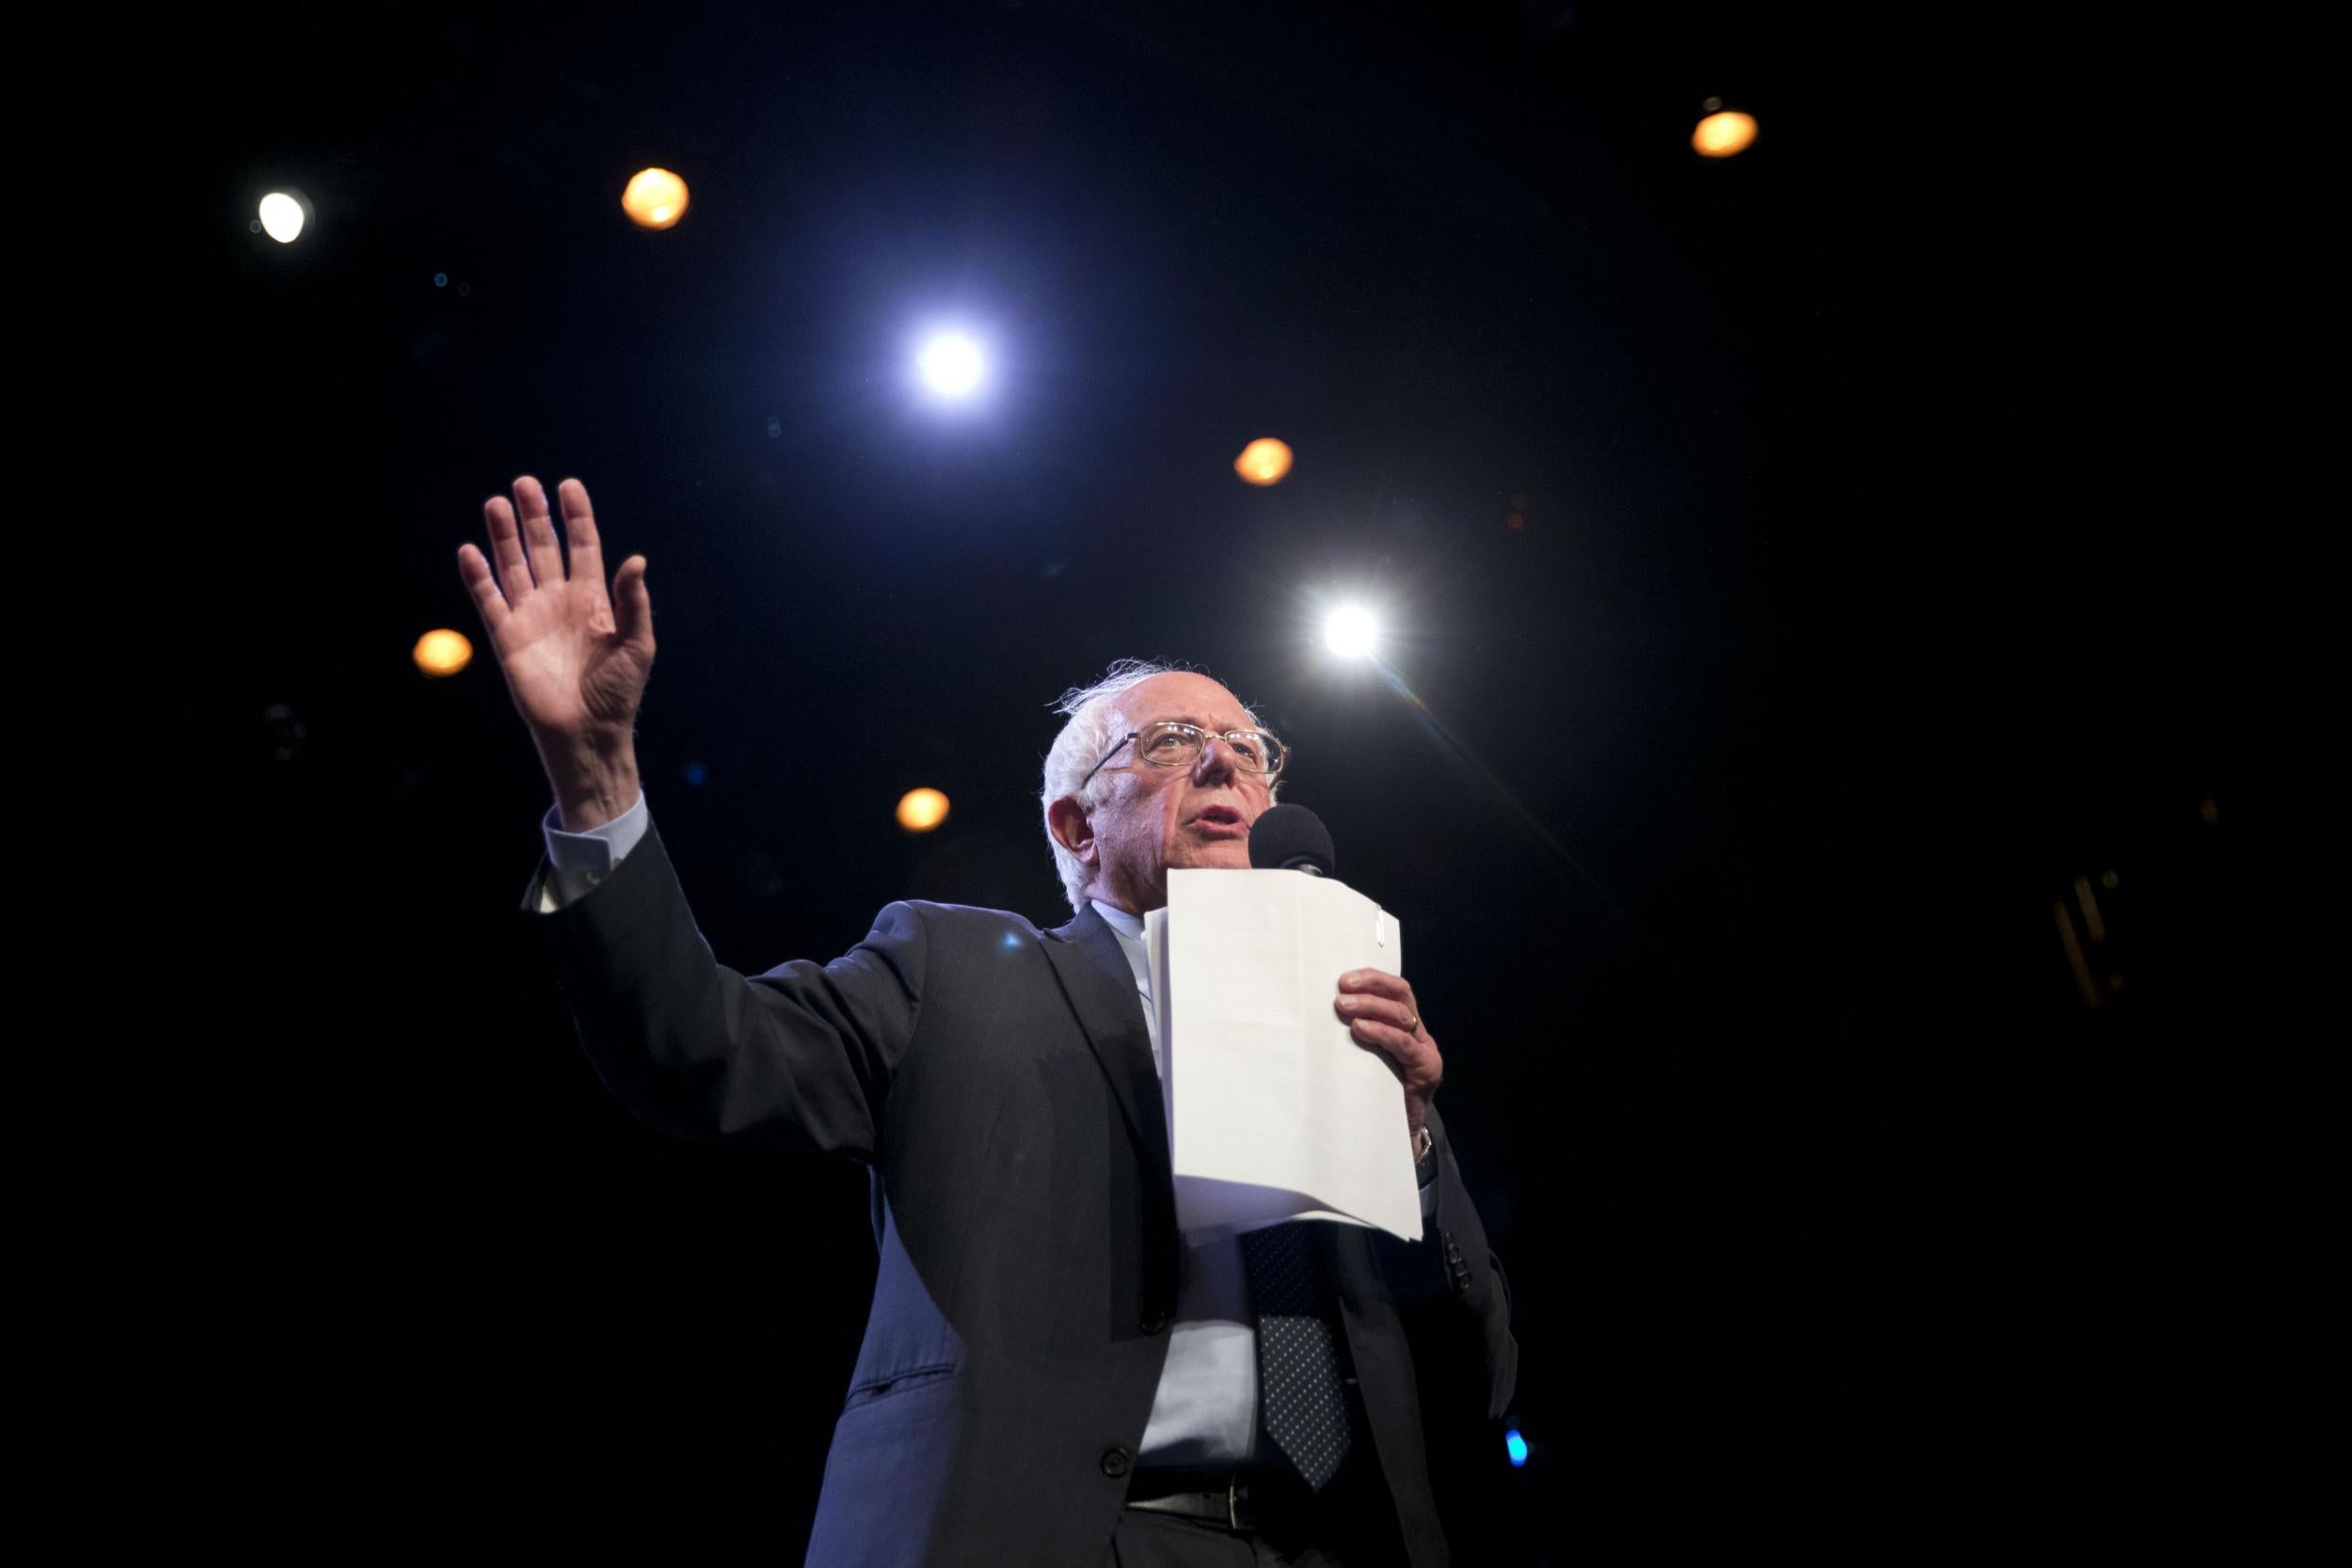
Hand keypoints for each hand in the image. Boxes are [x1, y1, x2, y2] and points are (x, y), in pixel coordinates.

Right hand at [457, 476, 653, 826]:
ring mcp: (531, 617)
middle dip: (534, 516)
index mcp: (594, 599)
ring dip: (504, 536)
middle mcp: (559, 601)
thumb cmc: (618, 692)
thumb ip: (633, 601)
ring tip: (496, 503)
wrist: (587, 733)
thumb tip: (636, 558)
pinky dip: (478, 577)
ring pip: (514, 566)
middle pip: (544, 547)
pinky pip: (489, 600)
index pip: (583, 546)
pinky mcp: (507, 638)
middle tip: (524, 483)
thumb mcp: (637, 644)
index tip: (568, 485)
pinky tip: (471, 550)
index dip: (576, 516)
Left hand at [1335, 969, 1442, 1155]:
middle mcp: (1419, 1034)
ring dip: (1370, 1006)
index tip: (1343, 978)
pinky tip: (1360, 1028)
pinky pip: (1403, 1044)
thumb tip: (1323, 1012)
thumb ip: (1356, 1035)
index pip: (1395, 990)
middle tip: (1341, 989)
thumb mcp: (1364, 1058)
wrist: (1397, 1135)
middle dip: (1370, 987)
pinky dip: (1381, 1032)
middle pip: (1401, 996)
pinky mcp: (1426, 1069)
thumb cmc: (1373, 1093)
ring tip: (1342, 1006)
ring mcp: (1425, 1050)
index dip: (1372, 979)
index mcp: (1406, 1026)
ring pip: (1401, 1015)